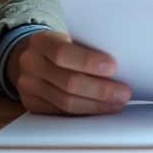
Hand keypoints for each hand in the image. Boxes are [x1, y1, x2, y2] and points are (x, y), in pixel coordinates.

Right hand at [8, 30, 130, 114]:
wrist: (34, 57)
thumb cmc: (62, 46)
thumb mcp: (70, 38)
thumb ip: (88, 48)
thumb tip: (122, 65)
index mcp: (42, 41)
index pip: (63, 53)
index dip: (89, 62)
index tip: (113, 67)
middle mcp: (31, 63)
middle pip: (68, 82)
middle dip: (100, 90)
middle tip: (123, 93)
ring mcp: (28, 85)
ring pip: (66, 102)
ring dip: (96, 105)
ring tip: (117, 104)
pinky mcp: (32, 104)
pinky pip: (61, 113)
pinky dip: (84, 113)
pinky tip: (101, 109)